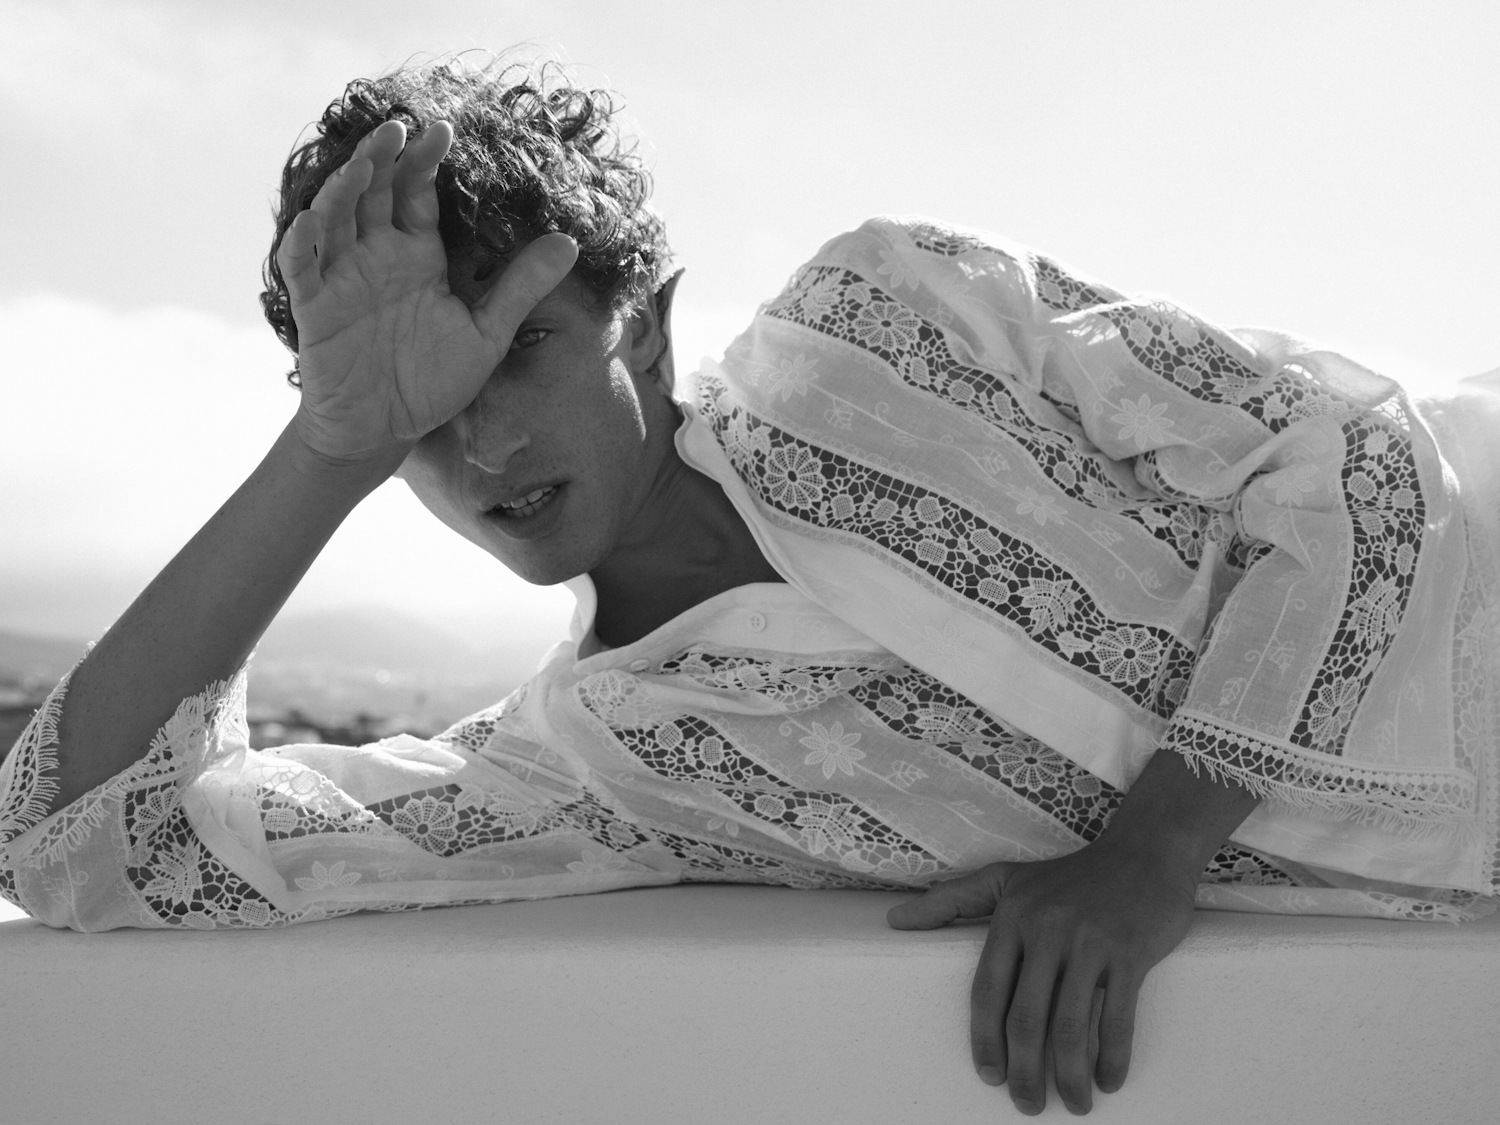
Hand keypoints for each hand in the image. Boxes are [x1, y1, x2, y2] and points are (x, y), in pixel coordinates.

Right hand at [276, 118, 577, 463]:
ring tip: (362, 163)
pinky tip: (312, 220)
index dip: (424, 161)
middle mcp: (376, 255)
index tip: (443, 129)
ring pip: (334, 218)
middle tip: (398, 128)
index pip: (417, 193)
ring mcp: (342, 278)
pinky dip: (301, 243)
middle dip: (382, 159)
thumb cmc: (433, 380)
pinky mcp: (314, 308)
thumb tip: (570, 242)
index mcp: (417, 253)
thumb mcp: (487, 333)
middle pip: (373, 192)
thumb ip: (521, 287)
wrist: (386, 429)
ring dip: (343, 189)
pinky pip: (301, 268)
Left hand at [887, 841, 1198, 1114]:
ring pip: (1072, 1027)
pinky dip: (1113, 1058)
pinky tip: (1107, 1081)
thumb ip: (951, 899)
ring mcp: (1090, 943)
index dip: (984, 1040)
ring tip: (1073, 1104)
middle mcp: (1048, 930)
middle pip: (1026, 1018)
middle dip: (1024, 1071)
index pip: (988, 991)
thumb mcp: (1006, 879)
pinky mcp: (1130, 954)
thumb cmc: (1071, 874)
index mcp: (1013, 917)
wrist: (1145, 852)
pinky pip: (1118, 1019)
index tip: (989, 1075)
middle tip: (1026, 1104)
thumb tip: (894, 920)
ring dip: (1070, 1076)